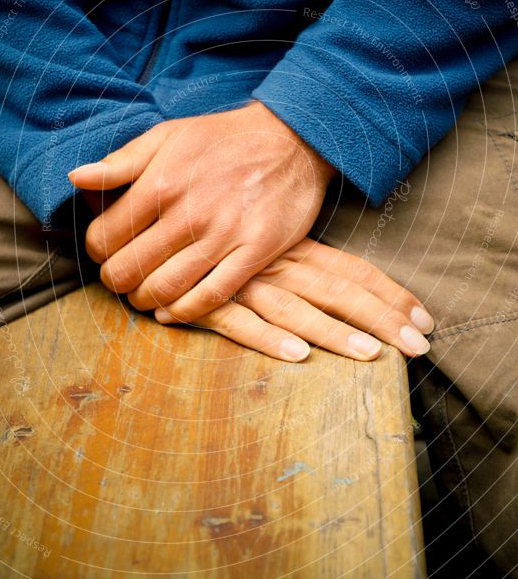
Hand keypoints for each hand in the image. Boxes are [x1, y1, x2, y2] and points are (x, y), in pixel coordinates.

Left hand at [68, 103, 334, 321]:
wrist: (292, 138)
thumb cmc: (223, 138)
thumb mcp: (168, 135)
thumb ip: (120, 161)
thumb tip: (75, 178)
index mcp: (161, 183)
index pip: (105, 238)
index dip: (97, 252)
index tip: (105, 253)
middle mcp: (188, 213)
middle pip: (130, 270)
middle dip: (117, 281)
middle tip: (122, 278)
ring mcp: (224, 235)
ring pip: (166, 289)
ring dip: (145, 300)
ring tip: (144, 295)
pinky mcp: (255, 252)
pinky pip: (211, 297)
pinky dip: (184, 312)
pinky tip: (172, 311)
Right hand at [154, 237, 433, 361]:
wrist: (154, 222)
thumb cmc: (217, 231)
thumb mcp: (265, 241)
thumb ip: (301, 261)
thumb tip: (348, 292)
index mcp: (294, 248)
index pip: (352, 270)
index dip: (390, 295)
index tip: (424, 319)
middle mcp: (275, 264)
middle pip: (338, 291)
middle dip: (381, 319)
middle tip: (419, 347)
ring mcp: (241, 282)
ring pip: (294, 309)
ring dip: (333, 332)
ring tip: (369, 354)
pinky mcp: (205, 301)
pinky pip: (238, 322)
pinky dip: (266, 338)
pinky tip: (295, 356)